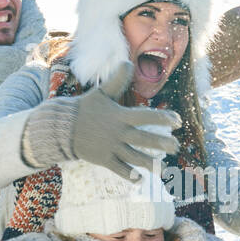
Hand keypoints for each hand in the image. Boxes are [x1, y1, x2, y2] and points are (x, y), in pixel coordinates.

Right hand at [71, 62, 180, 179]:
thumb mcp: (101, 92)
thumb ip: (117, 79)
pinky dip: (129, 174)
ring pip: (135, 157)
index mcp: (120, 116)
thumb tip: (127, 61)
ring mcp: (111, 147)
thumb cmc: (84, 108)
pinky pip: (119, 168)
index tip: (178, 122)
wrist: (62, 127)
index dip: (163, 118)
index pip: (147, 116)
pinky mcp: (103, 159)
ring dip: (150, 164)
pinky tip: (140, 179)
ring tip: (164, 169)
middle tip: (176, 147)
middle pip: (145, 139)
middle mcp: (118, 133)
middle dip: (162, 143)